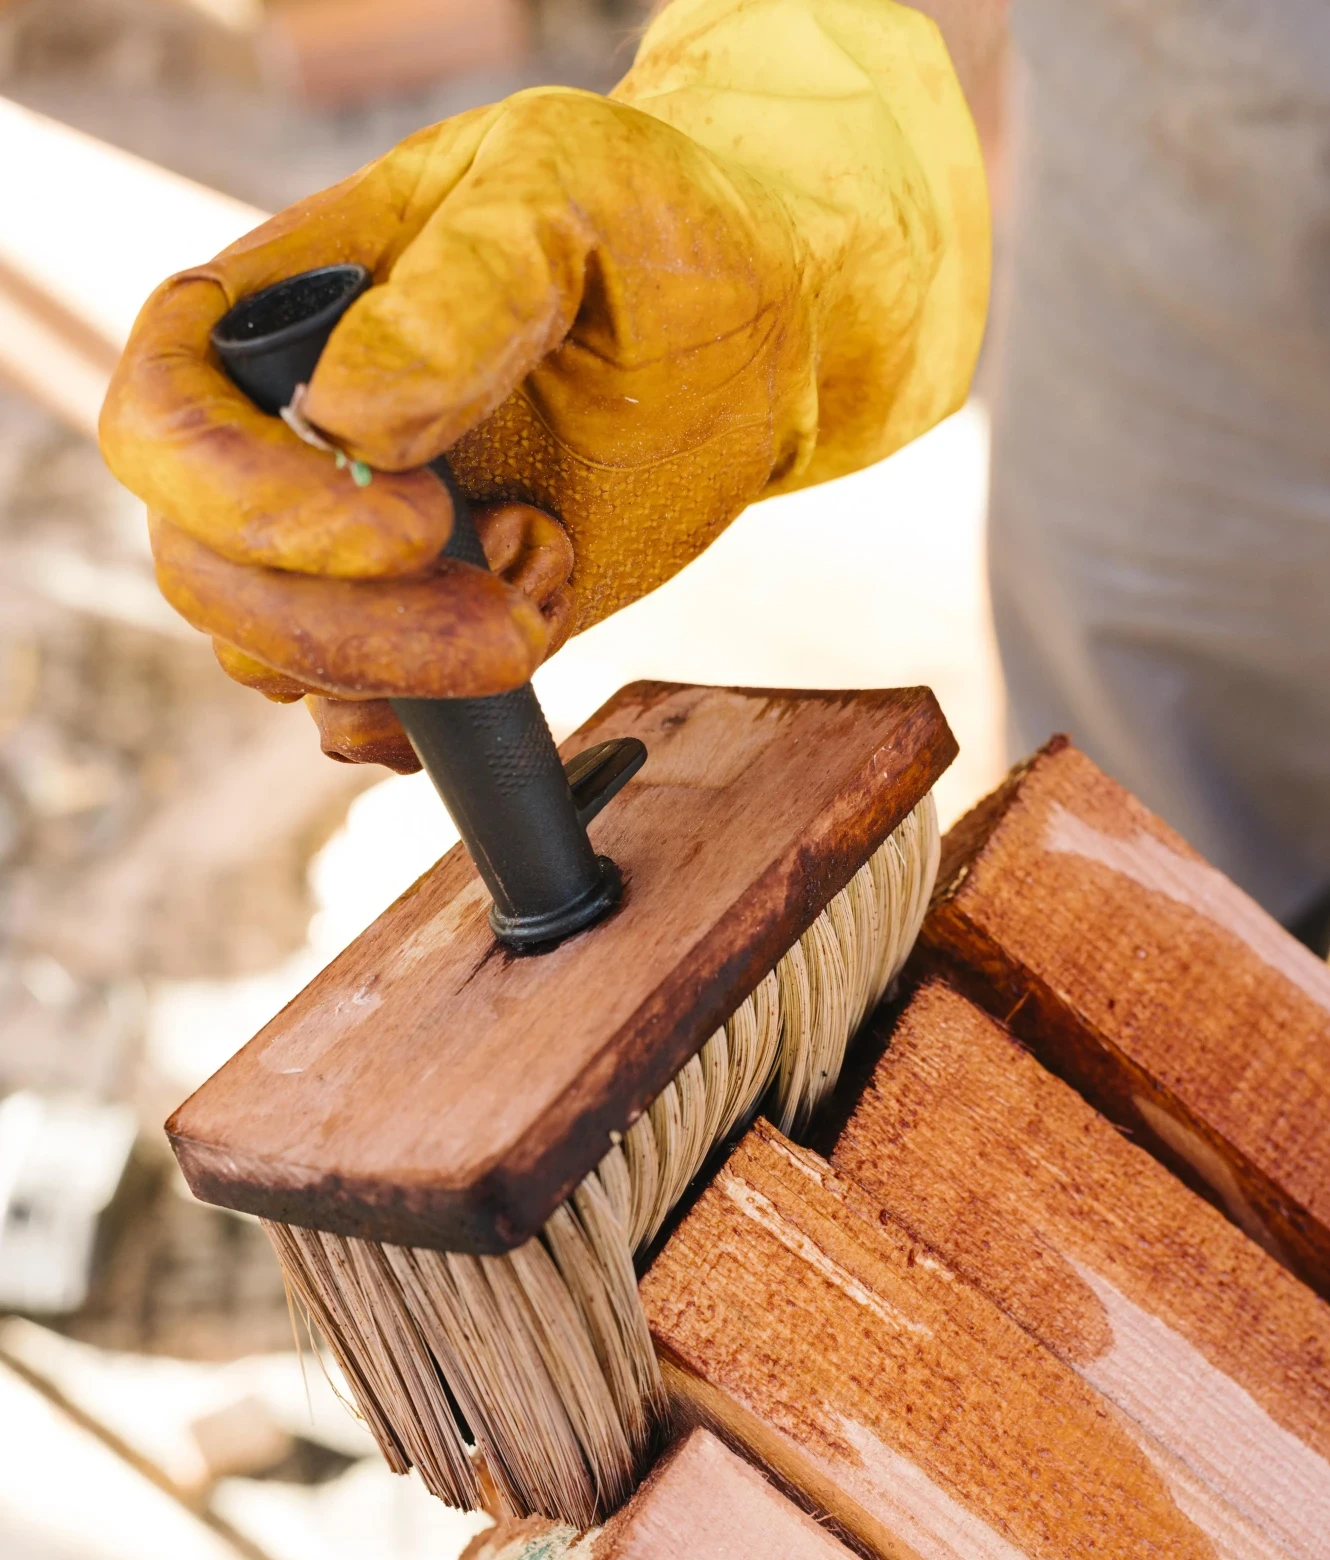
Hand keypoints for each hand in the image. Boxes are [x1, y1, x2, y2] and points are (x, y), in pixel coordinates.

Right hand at [101, 3, 987, 767]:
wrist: (748, 333)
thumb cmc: (649, 235)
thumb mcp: (564, 198)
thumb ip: (460, 294)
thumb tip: (341, 417)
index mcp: (277, 314)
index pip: (162, 426)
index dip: (248, 502)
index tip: (414, 520)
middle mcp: (285, 440)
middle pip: (207, 576)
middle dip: (350, 628)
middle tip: (505, 611)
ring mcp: (345, 545)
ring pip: (277, 663)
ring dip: (413, 669)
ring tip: (548, 565)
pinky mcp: (419, 622)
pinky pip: (357, 719)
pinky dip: (431, 724)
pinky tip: (528, 637)